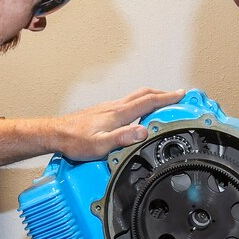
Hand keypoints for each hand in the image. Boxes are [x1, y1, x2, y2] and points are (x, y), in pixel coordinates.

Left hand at [50, 87, 184, 160]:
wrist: (57, 134)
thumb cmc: (76, 140)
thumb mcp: (101, 144)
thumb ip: (123, 138)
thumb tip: (144, 132)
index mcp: (119, 113)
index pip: (148, 101)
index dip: (167, 97)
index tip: (181, 95)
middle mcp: (116, 107)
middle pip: (144, 94)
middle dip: (163, 94)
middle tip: (176, 96)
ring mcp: (109, 107)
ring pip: (136, 97)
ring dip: (152, 97)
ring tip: (162, 102)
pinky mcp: (104, 111)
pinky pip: (128, 103)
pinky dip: (140, 103)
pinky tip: (138, 112)